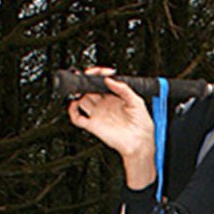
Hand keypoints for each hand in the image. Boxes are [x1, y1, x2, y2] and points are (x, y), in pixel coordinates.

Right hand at [67, 68, 156, 189]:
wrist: (140, 142)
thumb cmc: (141, 124)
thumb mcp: (136, 101)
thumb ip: (123, 89)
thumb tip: (110, 80)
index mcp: (114, 97)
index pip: (101, 82)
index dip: (98, 75)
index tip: (100, 72)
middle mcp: (104, 104)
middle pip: (89, 89)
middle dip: (85, 82)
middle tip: (84, 78)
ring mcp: (98, 114)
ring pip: (81, 101)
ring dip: (77, 94)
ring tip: (78, 90)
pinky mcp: (93, 125)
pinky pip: (77, 118)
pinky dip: (72, 111)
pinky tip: (74, 105)